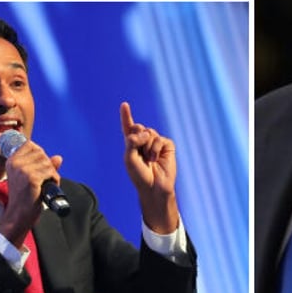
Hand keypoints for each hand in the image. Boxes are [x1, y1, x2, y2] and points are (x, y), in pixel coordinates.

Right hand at [0, 140, 62, 247]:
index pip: (30, 145)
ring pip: (48, 163)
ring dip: (52, 173)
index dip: (39, 154)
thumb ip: (43, 165)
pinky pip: (51, 172)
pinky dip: (54, 180)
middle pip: (41, 153)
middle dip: (47, 165)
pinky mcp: (32, 178)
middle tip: (44, 178)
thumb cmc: (24, 198)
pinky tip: (48, 188)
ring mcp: (23, 170)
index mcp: (12, 161)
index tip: (39, 166)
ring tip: (46, 184)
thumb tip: (58, 157)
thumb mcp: (29, 178)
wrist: (18, 216)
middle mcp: (16, 163)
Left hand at [120, 101, 179, 233]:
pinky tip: (156, 159)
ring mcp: (156, 142)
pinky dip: (155, 149)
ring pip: (149, 132)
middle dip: (137, 136)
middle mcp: (144, 141)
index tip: (124, 104)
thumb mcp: (129, 158)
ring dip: (147, 146)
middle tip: (139, 150)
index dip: (126, 116)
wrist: (153, 187)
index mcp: (132, 143)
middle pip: (139, 127)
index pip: (128, 127)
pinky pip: (160, 139)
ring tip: (149, 159)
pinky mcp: (167, 146)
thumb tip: (145, 132)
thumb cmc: (139, 175)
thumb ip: (132, 142)